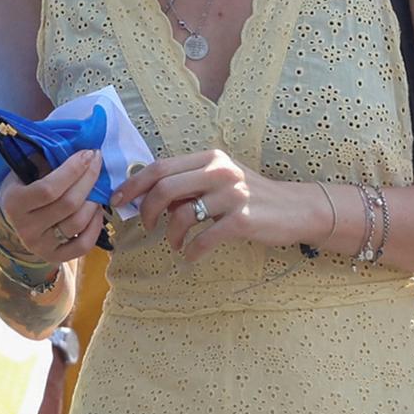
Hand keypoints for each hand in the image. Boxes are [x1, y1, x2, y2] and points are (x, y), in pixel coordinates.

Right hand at [0, 150, 104, 265]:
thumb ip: (44, 161)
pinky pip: (83, 244)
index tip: (88, 154)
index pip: (49, 189)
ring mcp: (41, 246)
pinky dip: (96, 226)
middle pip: (68, 204)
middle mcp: (26, 228)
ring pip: (78, 223)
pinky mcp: (54, 257)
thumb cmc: (22, 189)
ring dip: (94, 201)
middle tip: (97, 162)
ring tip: (97, 187)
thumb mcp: (23, 172)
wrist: (12, 223)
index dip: (73, 170)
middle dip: (89, 179)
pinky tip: (97, 210)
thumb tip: (78, 148)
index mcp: (15, 203)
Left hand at [113, 150, 295, 262]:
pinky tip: (192, 255)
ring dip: (172, 235)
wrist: (295, 209)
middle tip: (146, 227)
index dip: (133, 184)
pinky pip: (204, 238)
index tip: (118, 200)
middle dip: (146, 211)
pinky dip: (192, 251)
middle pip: (164, 188)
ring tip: (177, 244)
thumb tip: (147, 196)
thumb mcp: (220, 180)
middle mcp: (220, 171)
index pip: (160, 166)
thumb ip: (188, 183)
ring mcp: (232, 195)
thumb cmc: (251, 196)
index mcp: (210, 158)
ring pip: (181, 214)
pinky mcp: (243, 220)